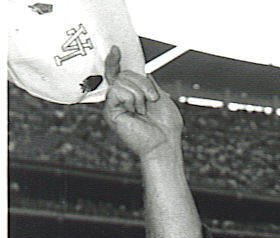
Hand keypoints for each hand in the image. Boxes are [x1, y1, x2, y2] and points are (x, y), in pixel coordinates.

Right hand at [103, 46, 182, 160]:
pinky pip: (117, 91)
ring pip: (121, 81)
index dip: (115, 61)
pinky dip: (131, 99)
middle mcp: (121, 99)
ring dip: (139, 94)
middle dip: (142, 83)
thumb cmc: (166, 126)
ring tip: (143, 110)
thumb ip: (149, 82)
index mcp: (131, 95)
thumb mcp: (161, 96)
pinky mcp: (111, 112)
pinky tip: (136, 112)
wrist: (165, 143)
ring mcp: (115, 105)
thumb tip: (140, 70)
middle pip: (124, 74)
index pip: (118, 73)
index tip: (116, 50)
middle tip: (152, 100)